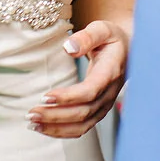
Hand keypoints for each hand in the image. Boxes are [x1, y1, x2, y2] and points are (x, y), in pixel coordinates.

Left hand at [28, 20, 128, 138]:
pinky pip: (82, 127)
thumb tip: (69, 48)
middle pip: (83, 112)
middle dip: (55, 116)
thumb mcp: (101, 29)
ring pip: (82, 125)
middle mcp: (109, 94)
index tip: (45, 96)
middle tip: (31, 113)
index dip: (68, 97)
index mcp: (110, 73)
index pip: (89, 91)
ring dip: (56, 128)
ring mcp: (105, 105)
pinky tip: (43, 128)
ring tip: (33, 123)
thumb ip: (87, 37)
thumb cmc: (111, 38)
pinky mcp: (98, 111)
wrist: (128, 50)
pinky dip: (62, 132)